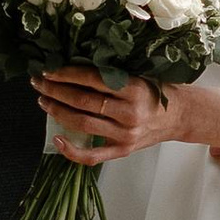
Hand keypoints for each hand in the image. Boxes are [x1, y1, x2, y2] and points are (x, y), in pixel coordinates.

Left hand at [31, 68, 182, 163]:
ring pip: (83, 124)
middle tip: (39, 83)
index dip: (67, 74)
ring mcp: (125, 135)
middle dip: (56, 91)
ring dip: (58, 112)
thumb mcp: (140, 75)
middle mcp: (130, 113)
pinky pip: (92, 156)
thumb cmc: (158, 91)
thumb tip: (74, 63)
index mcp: (134, 89)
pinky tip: (57, 139)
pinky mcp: (122, 150)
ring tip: (44, 101)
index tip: (49, 69)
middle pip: (83, 102)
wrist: (181, 116)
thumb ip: (113, 73)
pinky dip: (72, 150)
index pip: (92, 80)